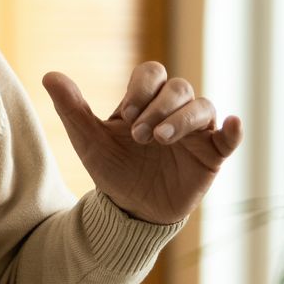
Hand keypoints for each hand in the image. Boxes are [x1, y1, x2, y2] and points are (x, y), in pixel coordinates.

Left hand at [43, 64, 242, 225]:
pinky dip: (234, 129)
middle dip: (158, 107)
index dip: (141, 87)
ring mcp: (195, 132)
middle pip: (178, 88)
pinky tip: (232, 125)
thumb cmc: (111, 169)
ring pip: (203, 107)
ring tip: (160, 139)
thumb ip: (71, 108)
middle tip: (139, 134)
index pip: (152, 74)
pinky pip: (230, 137)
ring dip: (182, 119)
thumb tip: (49, 75)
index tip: (126, 113)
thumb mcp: (88, 140)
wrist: (129, 209)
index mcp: (144, 102)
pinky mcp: (212, 154)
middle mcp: (173, 110)